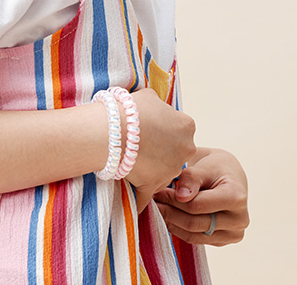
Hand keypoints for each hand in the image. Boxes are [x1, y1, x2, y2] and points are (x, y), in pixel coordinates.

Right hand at [125, 89, 195, 211]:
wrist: (111, 129)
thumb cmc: (128, 109)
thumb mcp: (148, 96)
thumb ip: (158, 105)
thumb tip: (157, 107)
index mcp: (186, 125)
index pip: (179, 129)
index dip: (163, 128)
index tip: (148, 128)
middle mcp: (185, 149)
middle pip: (175, 152)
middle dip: (160, 149)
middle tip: (139, 143)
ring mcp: (171, 170)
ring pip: (163, 171)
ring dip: (150, 169)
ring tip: (128, 158)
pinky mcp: (154, 186)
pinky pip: (147, 195)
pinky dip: (140, 199)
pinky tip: (132, 200)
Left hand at [154, 147, 248, 245]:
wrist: (227, 176)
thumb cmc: (214, 167)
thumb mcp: (204, 165)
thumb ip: (192, 178)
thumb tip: (180, 196)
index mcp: (236, 197)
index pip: (197, 205)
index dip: (173, 199)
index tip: (156, 191)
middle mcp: (239, 220)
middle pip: (194, 222)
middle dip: (169, 211)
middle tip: (151, 200)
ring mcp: (233, 234)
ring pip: (193, 235)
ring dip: (171, 222)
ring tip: (156, 208)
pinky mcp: (223, 241)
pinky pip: (196, 239)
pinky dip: (178, 229)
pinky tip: (166, 217)